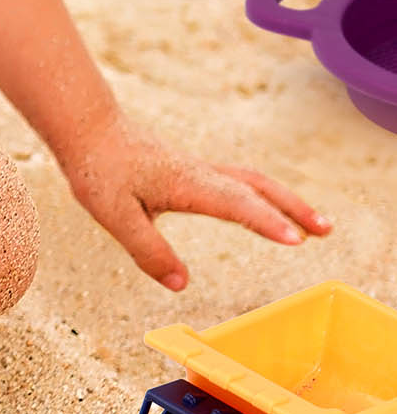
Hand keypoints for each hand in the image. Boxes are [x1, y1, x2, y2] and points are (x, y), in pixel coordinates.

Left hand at [59, 115, 329, 291]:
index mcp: (187, 184)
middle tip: (326, 230)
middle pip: (257, 188)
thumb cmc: (98, 170)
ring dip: (283, 200)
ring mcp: (198, 170)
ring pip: (251, 181)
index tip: (297, 239)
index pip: (236, 203)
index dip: (266, 221)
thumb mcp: (114, 216)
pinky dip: (262, 194)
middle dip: (293, 209)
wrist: (86, 128)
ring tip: (312, 223)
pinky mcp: (190, 170)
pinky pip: (237, 181)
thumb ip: (147, 250)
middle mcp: (200, 174)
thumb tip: (181, 284)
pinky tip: (264, 208)